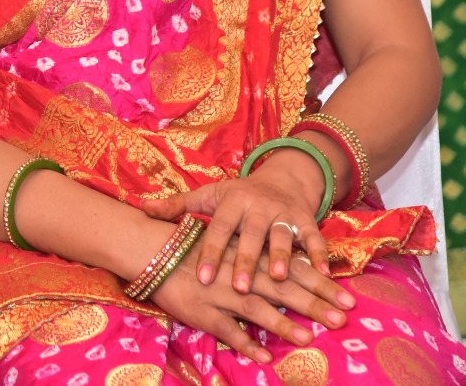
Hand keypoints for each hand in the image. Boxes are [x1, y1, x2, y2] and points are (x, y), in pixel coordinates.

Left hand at [141, 153, 329, 291]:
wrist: (281, 178)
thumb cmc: (237, 196)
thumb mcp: (208, 196)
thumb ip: (177, 205)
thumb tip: (141, 206)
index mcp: (230, 202)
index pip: (217, 230)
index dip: (210, 254)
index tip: (202, 279)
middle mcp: (257, 206)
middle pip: (250, 236)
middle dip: (245, 261)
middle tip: (238, 288)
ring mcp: (283, 212)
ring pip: (282, 236)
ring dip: (282, 257)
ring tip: (279, 279)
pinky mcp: (306, 219)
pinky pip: (314, 238)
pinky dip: (320, 255)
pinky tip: (324, 274)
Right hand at [149, 237, 355, 363]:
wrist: (152, 250)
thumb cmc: (193, 247)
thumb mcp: (229, 244)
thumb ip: (258, 256)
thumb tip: (295, 268)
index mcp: (250, 257)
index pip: (292, 269)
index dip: (321, 283)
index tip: (349, 297)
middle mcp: (240, 275)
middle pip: (283, 290)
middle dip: (314, 304)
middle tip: (343, 319)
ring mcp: (221, 294)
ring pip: (256, 309)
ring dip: (283, 324)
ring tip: (309, 338)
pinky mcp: (202, 312)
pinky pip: (226, 330)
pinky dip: (245, 342)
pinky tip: (264, 356)